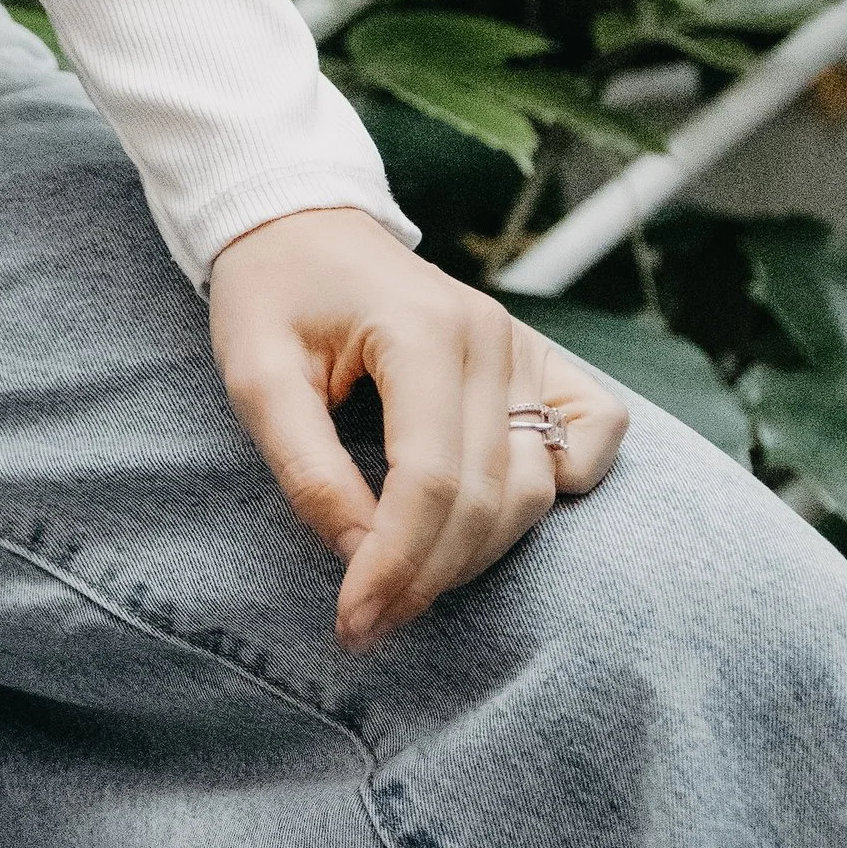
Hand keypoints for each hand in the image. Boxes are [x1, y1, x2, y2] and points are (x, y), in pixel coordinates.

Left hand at [208, 207, 628, 650]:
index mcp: (421, 328)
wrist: (302, 225)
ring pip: (534, 487)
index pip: (431, 479)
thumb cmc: (271, 295)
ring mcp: (523, 346)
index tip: (353, 622)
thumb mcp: (253, 373)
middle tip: (367, 621)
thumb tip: (359, 554)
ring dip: (477, 552)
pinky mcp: (540, 358)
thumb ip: (305, 465)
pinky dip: (564, 487)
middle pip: (486, 497)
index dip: (396, 565)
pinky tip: (492, 516)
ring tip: (405, 584)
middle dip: (428, 576)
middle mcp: (489, 337)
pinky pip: (593, 435)